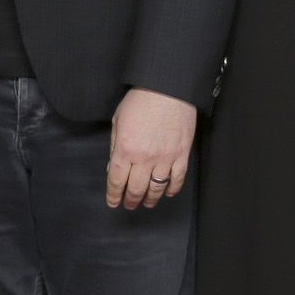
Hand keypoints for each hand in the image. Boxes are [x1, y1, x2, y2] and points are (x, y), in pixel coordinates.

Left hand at [107, 86, 198, 207]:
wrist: (168, 88)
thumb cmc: (141, 99)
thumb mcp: (118, 120)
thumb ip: (115, 146)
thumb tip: (113, 166)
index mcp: (125, 149)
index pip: (116, 180)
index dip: (113, 195)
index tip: (113, 202)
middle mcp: (144, 158)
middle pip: (136, 188)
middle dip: (131, 200)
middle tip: (129, 205)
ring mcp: (165, 157)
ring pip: (157, 187)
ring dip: (150, 198)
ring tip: (147, 203)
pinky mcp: (181, 154)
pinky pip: (177, 178)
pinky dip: (172, 188)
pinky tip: (168, 192)